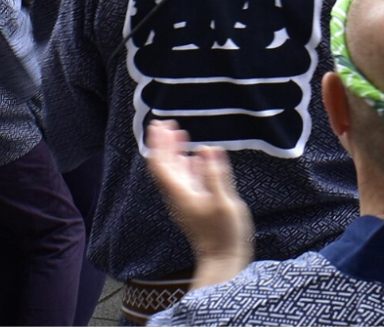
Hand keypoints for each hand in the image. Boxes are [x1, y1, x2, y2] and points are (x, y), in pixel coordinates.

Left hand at [144, 120, 253, 290]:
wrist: (223, 259)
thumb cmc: (224, 233)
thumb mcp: (223, 202)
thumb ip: (214, 175)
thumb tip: (207, 148)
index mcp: (181, 193)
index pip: (162, 164)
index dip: (159, 144)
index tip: (159, 125)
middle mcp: (179, 195)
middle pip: (165, 165)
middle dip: (164, 143)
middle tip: (166, 123)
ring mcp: (187, 200)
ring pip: (175, 171)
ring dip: (175, 151)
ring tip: (179, 133)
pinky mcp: (195, 204)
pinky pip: (187, 180)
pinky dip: (188, 164)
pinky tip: (195, 156)